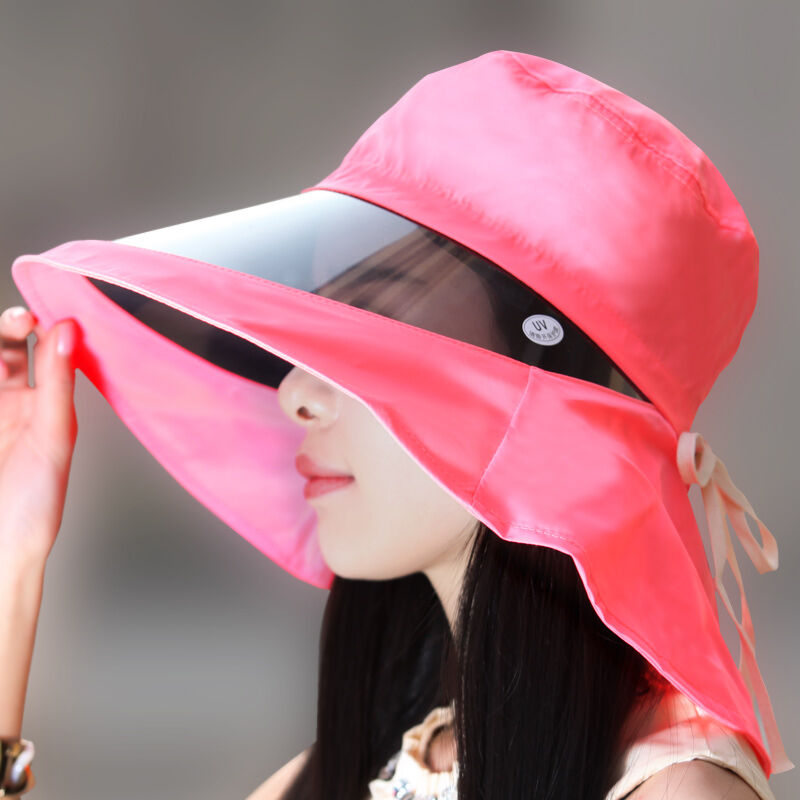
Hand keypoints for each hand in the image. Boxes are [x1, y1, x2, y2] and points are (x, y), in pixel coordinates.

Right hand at [0, 305, 79, 564]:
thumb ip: (59, 382)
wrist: (0, 549)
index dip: (40, 328)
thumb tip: (68, 330)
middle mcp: (11, 403)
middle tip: (17, 318)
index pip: (41, 352)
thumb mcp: (53, 435)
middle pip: (5, 352)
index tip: (41, 312)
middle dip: (8, 329)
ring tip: (2, 352)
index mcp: (43, 404)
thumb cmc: (36, 503)